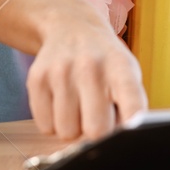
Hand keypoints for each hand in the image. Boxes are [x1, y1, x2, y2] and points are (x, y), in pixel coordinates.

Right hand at [27, 16, 147, 140]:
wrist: (71, 28)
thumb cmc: (105, 61)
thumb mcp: (127, 74)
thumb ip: (129, 107)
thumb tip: (122, 141)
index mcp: (121, 68)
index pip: (132, 106)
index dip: (132, 127)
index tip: (132, 137)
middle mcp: (91, 67)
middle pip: (95, 130)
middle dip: (96, 131)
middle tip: (97, 115)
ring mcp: (61, 72)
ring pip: (67, 132)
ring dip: (73, 127)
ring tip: (78, 105)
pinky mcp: (37, 79)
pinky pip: (45, 127)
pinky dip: (53, 122)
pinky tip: (61, 101)